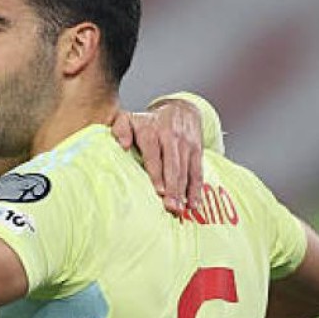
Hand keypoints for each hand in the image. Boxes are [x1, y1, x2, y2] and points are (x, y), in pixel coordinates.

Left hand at [112, 99, 203, 213]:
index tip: (159, 190)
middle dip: (173, 187)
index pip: (154, 154)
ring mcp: (186, 144)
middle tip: (171, 206)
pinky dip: (196, 188)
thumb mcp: (130, 119)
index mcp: (152, 131)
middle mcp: (171, 137)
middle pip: (172, 165)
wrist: (180, 108)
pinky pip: (197, 171)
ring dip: (184, 191)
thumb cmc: (149, 121)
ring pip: (186, 170)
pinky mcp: (198, 150)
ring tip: (181, 209)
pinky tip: (194, 203)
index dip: (157, 173)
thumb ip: (121, 129)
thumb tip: (122, 144)